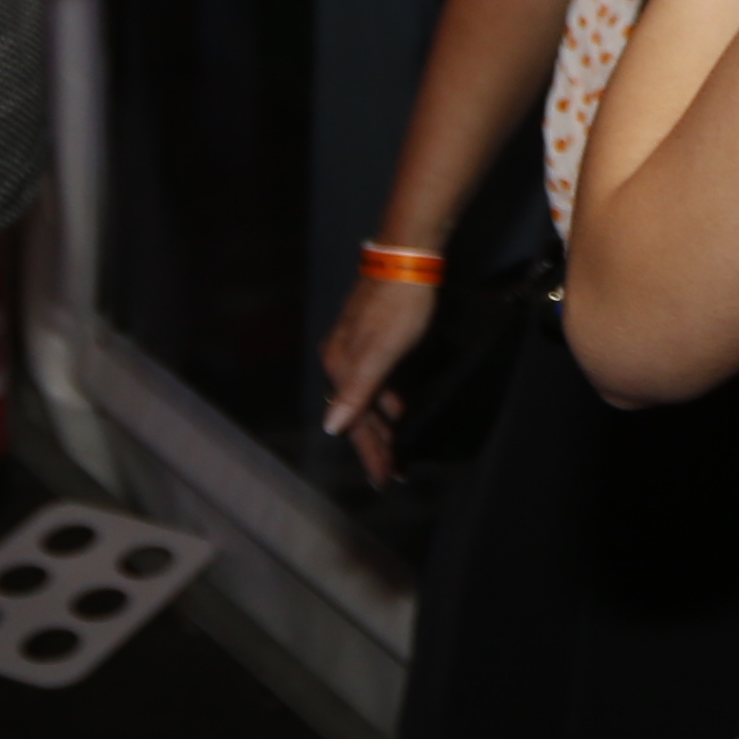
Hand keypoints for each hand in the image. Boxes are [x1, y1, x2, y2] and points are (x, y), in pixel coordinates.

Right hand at [320, 266, 439, 486]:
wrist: (407, 258)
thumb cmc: (398, 307)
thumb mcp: (380, 353)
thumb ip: (357, 391)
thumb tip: (331, 428)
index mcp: (339, 366)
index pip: (352, 423)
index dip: (370, 454)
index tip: (383, 480)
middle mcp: (340, 359)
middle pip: (357, 414)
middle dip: (375, 445)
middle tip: (394, 472)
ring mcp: (354, 347)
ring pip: (366, 399)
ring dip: (382, 425)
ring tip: (399, 448)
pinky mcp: (369, 336)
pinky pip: (375, 382)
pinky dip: (387, 401)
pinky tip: (400, 406)